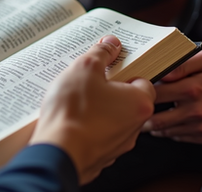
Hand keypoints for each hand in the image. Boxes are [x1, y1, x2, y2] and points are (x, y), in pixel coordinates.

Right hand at [30, 35, 155, 184]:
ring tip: (75, 101)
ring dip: (98, 109)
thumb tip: (110, 45)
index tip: (109, 67)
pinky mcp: (101, 157)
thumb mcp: (85, 68)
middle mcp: (134, 127)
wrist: (58, 152)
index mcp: (139, 103)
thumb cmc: (74, 112)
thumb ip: (101, 54)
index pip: (142, 80)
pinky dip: (88, 128)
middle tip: (89, 81)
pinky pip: (98, 136)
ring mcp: (118, 145)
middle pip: (127, 100)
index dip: (125, 71)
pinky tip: (71, 120)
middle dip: (109, 90)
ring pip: (113, 119)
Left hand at [141, 50, 201, 143]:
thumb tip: (161, 71)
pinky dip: (168, 130)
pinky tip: (166, 120)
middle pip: (155, 119)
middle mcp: (196, 111)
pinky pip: (178, 137)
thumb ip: (182, 63)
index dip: (140, 92)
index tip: (133, 89)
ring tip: (145, 114)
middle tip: (132, 107)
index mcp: (194, 88)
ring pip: (165, 131)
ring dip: (152, 124)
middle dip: (141, 113)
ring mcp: (201, 127)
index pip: (155, 94)